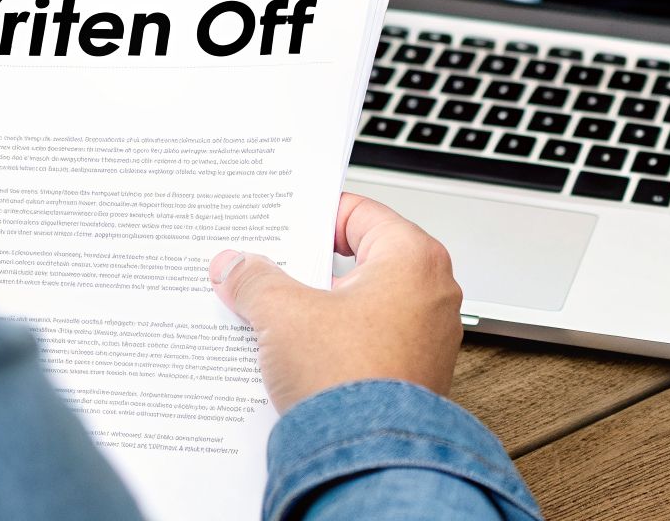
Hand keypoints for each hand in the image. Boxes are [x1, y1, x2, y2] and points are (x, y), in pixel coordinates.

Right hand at [209, 192, 462, 412]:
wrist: (369, 458)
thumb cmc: (351, 382)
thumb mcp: (284, 315)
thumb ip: (255, 280)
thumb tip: (236, 266)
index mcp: (414, 258)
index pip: (359, 213)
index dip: (313, 217)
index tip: (281, 226)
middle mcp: (433, 292)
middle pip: (361, 259)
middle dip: (310, 267)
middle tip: (269, 270)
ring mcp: (429, 334)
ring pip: (365, 303)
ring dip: (321, 306)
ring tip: (276, 313)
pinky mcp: (416, 372)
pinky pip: (372, 340)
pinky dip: (338, 340)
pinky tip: (300, 351)